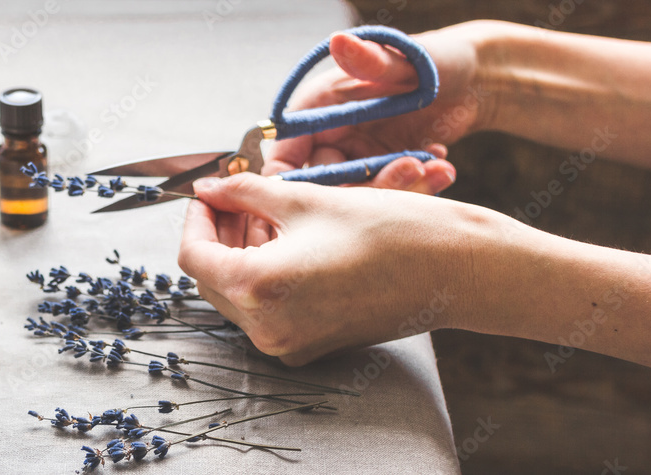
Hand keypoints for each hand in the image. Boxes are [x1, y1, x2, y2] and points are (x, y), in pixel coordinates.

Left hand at [178, 173, 503, 365]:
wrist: (457, 271)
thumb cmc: (389, 230)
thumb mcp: (306, 197)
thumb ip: (246, 192)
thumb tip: (212, 188)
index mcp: (257, 288)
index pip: (193, 255)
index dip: (196, 218)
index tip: (209, 194)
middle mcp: (267, 329)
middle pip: (212, 279)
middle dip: (217, 236)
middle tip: (234, 201)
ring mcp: (289, 345)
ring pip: (238, 297)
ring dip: (240, 255)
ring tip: (263, 216)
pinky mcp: (311, 348)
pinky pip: (268, 312)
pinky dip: (265, 278)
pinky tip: (285, 244)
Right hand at [266, 22, 495, 192]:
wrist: (476, 80)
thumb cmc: (436, 58)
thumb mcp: (406, 60)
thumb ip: (371, 59)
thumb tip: (339, 41)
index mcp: (319, 108)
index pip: (285, 156)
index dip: (292, 185)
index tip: (321, 202)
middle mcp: (331, 135)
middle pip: (326, 186)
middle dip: (367, 187)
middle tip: (411, 169)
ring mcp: (358, 156)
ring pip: (361, 196)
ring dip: (400, 190)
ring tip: (437, 167)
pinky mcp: (384, 171)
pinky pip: (390, 196)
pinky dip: (418, 189)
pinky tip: (442, 165)